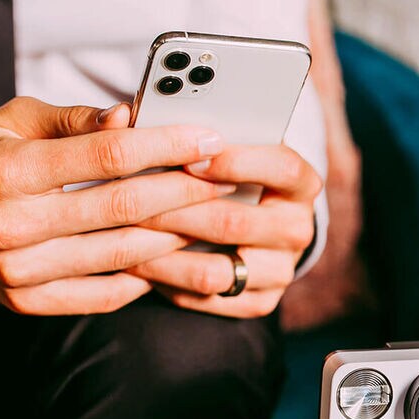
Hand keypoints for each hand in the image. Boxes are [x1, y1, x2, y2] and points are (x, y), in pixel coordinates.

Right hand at [0, 97, 231, 313]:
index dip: (167, 145)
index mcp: (6, 169)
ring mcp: (15, 270)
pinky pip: (101, 294)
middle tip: (225, 179)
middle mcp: (8, 224)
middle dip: (185, 191)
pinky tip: (171, 255)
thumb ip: (78, 120)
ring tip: (211, 217)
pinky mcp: (23, 301)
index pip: (108, 155)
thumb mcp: (15, 120)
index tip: (207, 138)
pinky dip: (143, 276)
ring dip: (176, 236)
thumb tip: (134, 115)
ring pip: (120, 255)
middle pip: (122, 207)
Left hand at [128, 145, 322, 317]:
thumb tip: (117, 117)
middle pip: (234, 222)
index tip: (188, 157)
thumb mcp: (225, 150)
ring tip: (124, 237)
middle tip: (129, 200)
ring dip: (163, 254)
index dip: (235, 162)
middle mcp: (297, 228)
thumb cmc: (231, 176)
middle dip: (175, 210)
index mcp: (301, 183)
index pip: (281, 167)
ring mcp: (280, 269)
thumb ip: (186, 134)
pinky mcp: (261, 301)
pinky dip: (168, 283)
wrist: (259, 229)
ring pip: (215, 271)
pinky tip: (141, 263)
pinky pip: (208, 299)